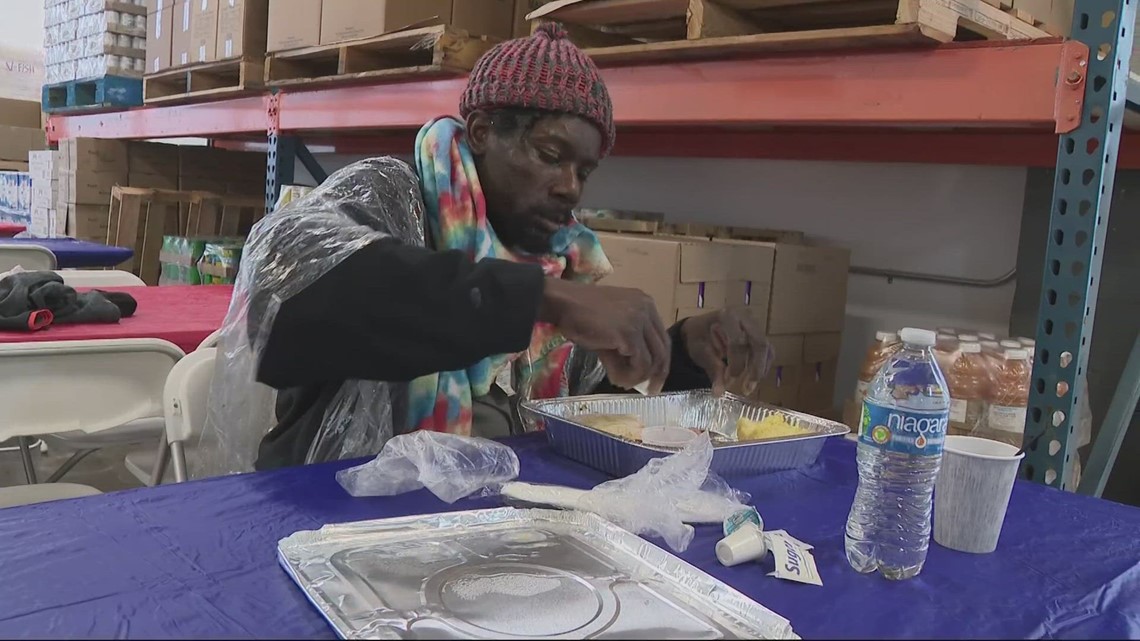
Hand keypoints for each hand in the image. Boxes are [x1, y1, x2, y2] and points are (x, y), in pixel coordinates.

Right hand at [539, 278, 669, 391]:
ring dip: (638, 377)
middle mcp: (648, 309)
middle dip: (656, 374)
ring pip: (652, 359)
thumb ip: (625, 349)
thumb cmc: (580, 315)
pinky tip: (616, 378)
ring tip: (622, 382)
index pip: (661, 338)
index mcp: (645, 304)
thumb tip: (632, 378)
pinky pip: (640, 364)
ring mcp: (640, 321)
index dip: (660, 361)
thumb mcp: (610, 330)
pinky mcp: (630, 334)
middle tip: (649, 391)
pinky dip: (630, 376)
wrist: (563, 304)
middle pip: (662, 349)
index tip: (654, 379)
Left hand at [682, 308, 772, 395]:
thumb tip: (719, 393)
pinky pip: (767, 352)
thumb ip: (712, 369)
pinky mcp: (760, 334)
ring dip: (759, 370)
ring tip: (748, 387)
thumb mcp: (700, 351)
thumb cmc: (699, 336)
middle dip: (755, 369)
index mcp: (728, 316)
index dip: (736, 364)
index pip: (738, 341)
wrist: (702, 327)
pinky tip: (751, 379)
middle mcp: (746, 316)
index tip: (729, 381)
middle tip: (746, 389)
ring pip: (767, 349)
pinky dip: (761, 367)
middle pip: (760, 344)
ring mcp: (755, 324)